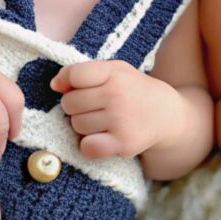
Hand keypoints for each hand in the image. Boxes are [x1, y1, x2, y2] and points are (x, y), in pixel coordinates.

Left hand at [51, 59, 180, 159]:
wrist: (165, 114)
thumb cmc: (132, 90)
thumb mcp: (114, 71)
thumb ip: (82, 72)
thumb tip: (54, 85)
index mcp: (114, 73)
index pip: (75, 75)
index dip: (69, 82)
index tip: (76, 87)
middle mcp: (117, 95)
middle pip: (70, 104)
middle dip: (76, 106)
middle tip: (94, 107)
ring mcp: (120, 120)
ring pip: (77, 125)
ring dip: (83, 126)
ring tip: (102, 121)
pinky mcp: (123, 144)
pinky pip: (87, 147)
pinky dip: (89, 145)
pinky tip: (102, 137)